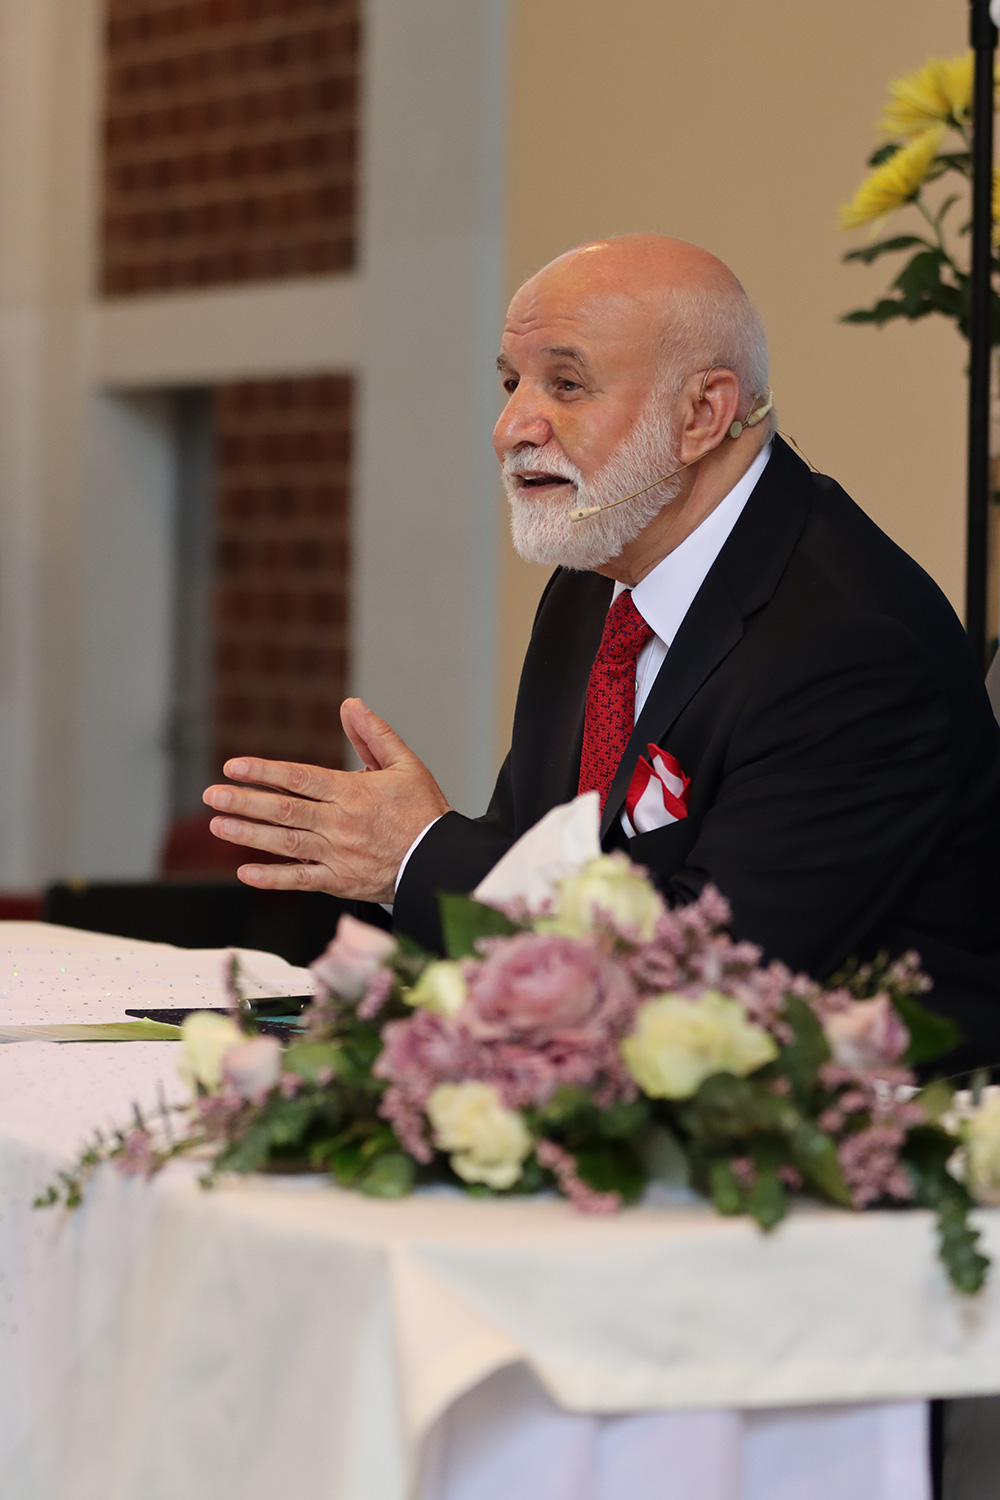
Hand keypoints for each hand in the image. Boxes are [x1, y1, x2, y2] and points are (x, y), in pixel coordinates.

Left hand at [202, 698, 450, 903]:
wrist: (440, 861)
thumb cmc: (424, 812)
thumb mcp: (405, 764)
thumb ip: (374, 734)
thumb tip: (351, 705)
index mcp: (352, 792)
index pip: (299, 778)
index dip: (264, 771)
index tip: (234, 767)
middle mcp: (339, 823)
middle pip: (284, 810)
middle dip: (244, 801)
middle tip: (212, 795)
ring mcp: (337, 854)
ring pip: (286, 843)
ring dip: (249, 834)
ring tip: (218, 825)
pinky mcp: (340, 881)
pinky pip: (301, 880)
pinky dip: (273, 878)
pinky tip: (246, 872)